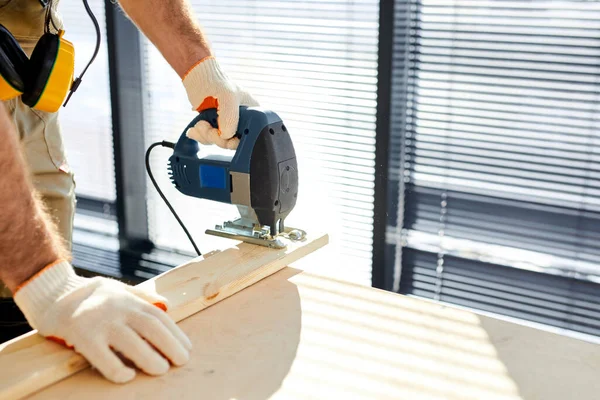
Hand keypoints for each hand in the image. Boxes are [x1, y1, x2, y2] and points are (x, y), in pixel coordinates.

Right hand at [14, 261, 191, 382]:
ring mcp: (100, 322)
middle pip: (151, 327)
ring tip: (162, 370)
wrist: (54, 294)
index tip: (187, 348)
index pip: (158, 316)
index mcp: (129, 299)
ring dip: (149, 357)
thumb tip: (167, 306)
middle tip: (182, 361)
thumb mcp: (118, 289)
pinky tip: (128, 376)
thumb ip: (141, 297)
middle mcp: (118, 309)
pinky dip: (116, 368)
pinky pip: (102, 356)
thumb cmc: (90, 295)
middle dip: (170, 344)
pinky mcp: (82, 336)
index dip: (176, 333)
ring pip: (130, 341)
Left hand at [182, 57, 258, 149]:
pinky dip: (201, 136)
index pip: (251, 135)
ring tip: (201, 123)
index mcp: (254, 114)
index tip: (226, 137)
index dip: (238, 140)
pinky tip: (196, 129)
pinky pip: (210, 140)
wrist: (199, 79)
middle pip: (234, 142)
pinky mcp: (216, 128)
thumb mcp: (229, 97)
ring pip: (220, 142)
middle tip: (209, 127)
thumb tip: (226, 136)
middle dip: (218, 137)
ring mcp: (229, 126)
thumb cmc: (218, 83)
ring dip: (207, 135)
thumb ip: (231, 118)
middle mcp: (243, 122)